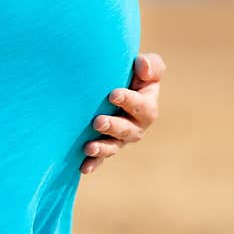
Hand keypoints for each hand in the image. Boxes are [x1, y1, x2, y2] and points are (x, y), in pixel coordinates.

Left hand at [81, 52, 165, 174]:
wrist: (112, 85)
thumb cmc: (132, 73)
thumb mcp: (145, 66)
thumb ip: (150, 65)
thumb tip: (143, 66)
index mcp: (147, 106)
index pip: (142, 106)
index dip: (129, 101)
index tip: (112, 94)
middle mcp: (136, 126)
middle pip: (128, 130)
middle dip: (113, 126)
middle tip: (98, 121)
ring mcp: (120, 138)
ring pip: (114, 146)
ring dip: (102, 148)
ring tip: (88, 147)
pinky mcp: (106, 145)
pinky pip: (101, 158)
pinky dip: (93, 163)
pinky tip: (83, 167)